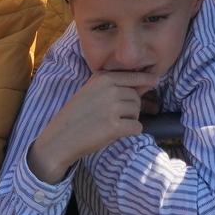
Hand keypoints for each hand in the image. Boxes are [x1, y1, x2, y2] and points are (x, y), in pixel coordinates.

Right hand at [27, 68, 158, 182]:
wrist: (59, 139)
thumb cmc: (76, 116)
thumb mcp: (91, 91)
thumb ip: (114, 85)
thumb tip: (148, 82)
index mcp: (103, 78)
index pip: (133, 76)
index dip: (145, 79)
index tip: (155, 80)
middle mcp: (109, 89)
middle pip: (136, 97)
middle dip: (131, 107)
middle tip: (114, 117)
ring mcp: (112, 107)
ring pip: (137, 112)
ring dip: (129, 120)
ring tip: (111, 124)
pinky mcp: (115, 126)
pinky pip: (137, 128)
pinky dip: (131, 132)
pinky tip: (117, 134)